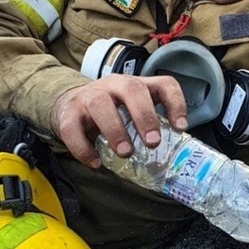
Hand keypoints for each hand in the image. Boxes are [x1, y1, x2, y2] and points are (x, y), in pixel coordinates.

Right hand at [50, 74, 187, 167]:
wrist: (69, 106)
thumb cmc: (111, 112)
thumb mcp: (132, 113)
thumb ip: (149, 127)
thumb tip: (172, 157)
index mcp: (137, 86)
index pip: (163, 84)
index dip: (175, 103)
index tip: (180, 128)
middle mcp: (115, 85)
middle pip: (133, 90)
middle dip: (145, 116)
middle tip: (153, 143)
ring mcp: (90, 96)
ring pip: (101, 105)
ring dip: (115, 130)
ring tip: (126, 153)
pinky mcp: (68, 112)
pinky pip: (73, 128)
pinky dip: (84, 148)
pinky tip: (96, 163)